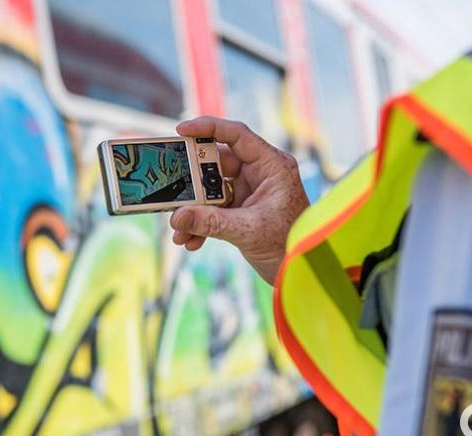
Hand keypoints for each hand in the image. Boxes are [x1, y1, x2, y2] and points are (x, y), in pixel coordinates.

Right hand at [170, 117, 309, 283]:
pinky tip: (189, 240)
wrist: (301, 271)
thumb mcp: (247, 231)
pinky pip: (214, 209)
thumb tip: (177, 218)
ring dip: (193, 209)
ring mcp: (250, 191)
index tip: (181, 130)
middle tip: (170, 189)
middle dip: (192, 182)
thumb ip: (211, 222)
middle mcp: (260, 174)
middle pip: (217, 164)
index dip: (209, 128)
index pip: (238, 135)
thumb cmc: (289, 245)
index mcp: (272, 166)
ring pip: (211, 190)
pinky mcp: (242, 210)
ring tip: (179, 229)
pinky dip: (201, 223)